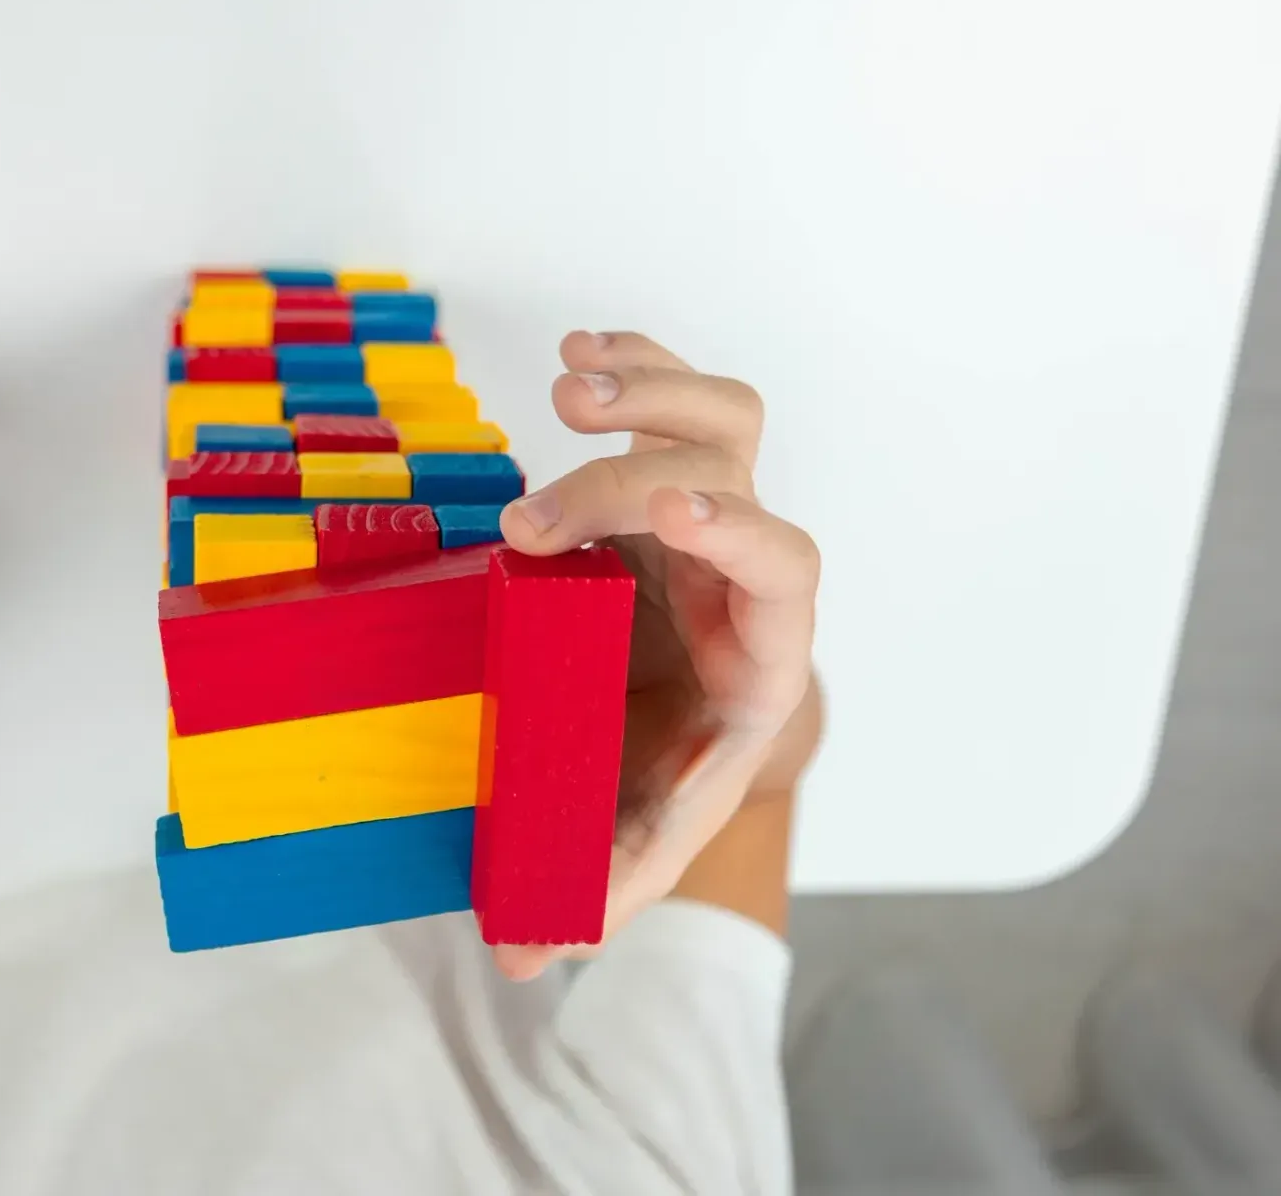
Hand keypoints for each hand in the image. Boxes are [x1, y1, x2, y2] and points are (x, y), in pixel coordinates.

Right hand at [493, 330, 819, 978]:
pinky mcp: (669, 484)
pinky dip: (637, 366)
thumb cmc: (664, 777)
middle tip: (529, 519)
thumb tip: (524, 955)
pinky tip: (581, 355)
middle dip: (627, 482)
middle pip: (733, 477)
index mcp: (760, 656)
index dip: (733, 531)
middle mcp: (746, 574)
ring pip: (721, 418)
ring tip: (565, 385)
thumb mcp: (636, 833)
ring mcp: (712, 518)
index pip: (784, 569)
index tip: (667, 512)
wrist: (690, 723)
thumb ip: (596, 886)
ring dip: (647, 393)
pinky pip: (676, 401)